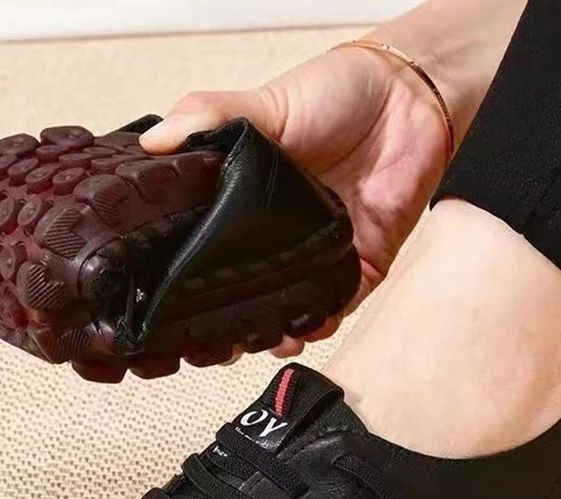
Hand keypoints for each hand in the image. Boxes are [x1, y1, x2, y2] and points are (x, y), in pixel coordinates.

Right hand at [140, 46, 448, 356]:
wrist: (408, 96)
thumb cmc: (335, 94)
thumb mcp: (263, 104)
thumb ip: (210, 118)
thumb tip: (152, 142)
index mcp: (250, 204)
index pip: (213, 253)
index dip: (193, 283)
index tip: (172, 308)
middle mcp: (282, 236)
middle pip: (250, 292)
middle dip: (234, 322)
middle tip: (218, 341)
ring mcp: (321, 252)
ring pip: (293, 308)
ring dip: (278, 329)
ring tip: (262, 340)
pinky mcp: (362, 261)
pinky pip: (341, 302)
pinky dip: (325, 320)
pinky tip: (308, 327)